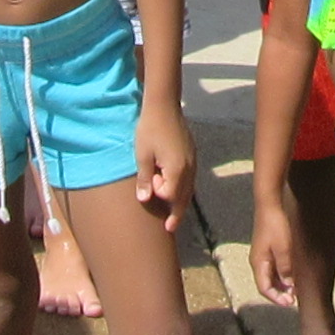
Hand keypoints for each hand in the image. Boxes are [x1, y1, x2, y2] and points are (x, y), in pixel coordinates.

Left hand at [134, 106, 195, 231]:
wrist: (164, 105)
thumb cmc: (150, 129)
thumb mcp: (142, 155)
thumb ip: (144, 179)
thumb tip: (144, 199)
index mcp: (177, 169)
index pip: (172, 196)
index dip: (161, 197)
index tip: (152, 187)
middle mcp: (189, 168)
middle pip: (185, 197)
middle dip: (177, 213)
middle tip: (171, 229)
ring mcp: (192, 161)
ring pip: (189, 189)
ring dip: (181, 202)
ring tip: (174, 215)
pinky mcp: (192, 155)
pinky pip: (190, 179)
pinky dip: (184, 190)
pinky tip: (177, 191)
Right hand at [250, 198, 298, 305]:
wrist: (269, 204)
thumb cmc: (275, 225)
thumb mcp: (283, 249)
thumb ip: (285, 269)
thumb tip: (289, 285)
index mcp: (258, 263)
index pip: (264, 288)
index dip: (276, 298)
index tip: (290, 303)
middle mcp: (257, 261)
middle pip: (266, 284)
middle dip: (279, 294)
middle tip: (294, 299)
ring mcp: (260, 255)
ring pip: (269, 277)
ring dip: (280, 285)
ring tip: (294, 290)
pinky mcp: (265, 249)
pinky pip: (271, 268)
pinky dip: (280, 276)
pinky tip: (290, 275)